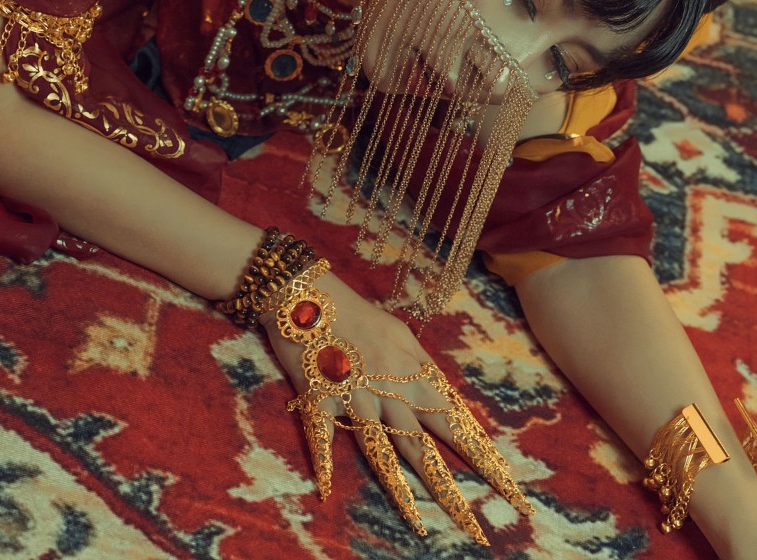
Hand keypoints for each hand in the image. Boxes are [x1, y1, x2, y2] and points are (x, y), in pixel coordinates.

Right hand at [261, 263, 531, 545]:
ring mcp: (355, 397)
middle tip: (479, 528)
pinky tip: (324, 492)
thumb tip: (445, 402)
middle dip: (452, 490)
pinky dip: (322, 462)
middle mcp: (390, 391)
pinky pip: (323, 436)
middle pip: (425, 448)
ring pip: (382, 452)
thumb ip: (422, 371)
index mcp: (414, 375)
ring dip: (401, 492)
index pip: (457, 423)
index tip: (511, 489)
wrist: (307, 292)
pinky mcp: (320, 399)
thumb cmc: (358, 313)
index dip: (484, 458)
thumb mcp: (401, 336)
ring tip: (419, 527)